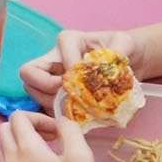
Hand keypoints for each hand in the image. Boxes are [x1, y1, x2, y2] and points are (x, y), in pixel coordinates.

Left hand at [0, 111, 101, 161]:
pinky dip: (17, 158)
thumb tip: (60, 122)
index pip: (18, 117)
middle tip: (49, 137)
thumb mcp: (82, 155)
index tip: (57, 130)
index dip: (38, 117)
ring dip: (19, 142)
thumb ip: (69, 130)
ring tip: (45, 152)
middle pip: (5, 130)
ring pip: (2, 147)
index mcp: (26, 150)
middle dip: (26, 127)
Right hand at [18, 29, 150, 111]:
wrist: (131, 62)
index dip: (66, 73)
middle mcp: (55, 58)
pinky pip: (46, 108)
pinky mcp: (59, 95)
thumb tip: (102, 68)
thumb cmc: (125, 48)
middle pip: (29, 75)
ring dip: (51, 104)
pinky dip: (56, 116)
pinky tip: (73, 119)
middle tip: (69, 97)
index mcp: (68, 41)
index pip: (54, 54)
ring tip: (75, 109)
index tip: (84, 82)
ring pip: (34, 93)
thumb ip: (118, 50)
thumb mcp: (125, 43)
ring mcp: (54, 77)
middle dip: (46, 89)